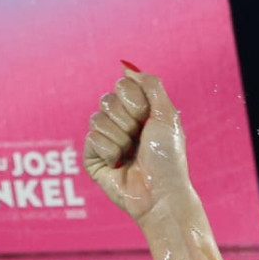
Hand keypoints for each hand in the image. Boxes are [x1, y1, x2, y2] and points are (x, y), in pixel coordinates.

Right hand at [83, 69, 194, 225]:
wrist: (160, 193)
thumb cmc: (168, 158)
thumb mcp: (167, 115)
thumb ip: (150, 85)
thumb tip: (126, 66)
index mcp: (139, 113)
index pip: (121, 86)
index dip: (134, 101)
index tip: (147, 119)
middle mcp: (121, 124)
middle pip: (106, 100)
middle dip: (126, 120)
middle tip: (139, 139)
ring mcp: (106, 141)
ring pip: (96, 119)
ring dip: (119, 137)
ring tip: (130, 154)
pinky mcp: (93, 159)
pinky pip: (91, 138)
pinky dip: (109, 151)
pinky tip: (119, 165)